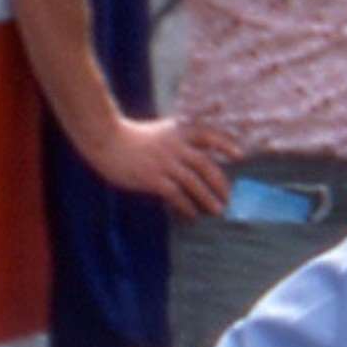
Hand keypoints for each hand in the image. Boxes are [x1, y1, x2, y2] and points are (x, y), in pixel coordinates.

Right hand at [95, 114, 234, 219]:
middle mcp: (175, 146)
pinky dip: (186, 206)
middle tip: (228, 198)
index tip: (239, 156)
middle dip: (220, 183)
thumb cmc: (133, 138)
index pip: (208, 135)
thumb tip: (199, 157)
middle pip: (206, 165)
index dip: (225, 144)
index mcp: (178, 131)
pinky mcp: (153, 178)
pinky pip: (176, 195)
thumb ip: (180, 138)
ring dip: (207, 198)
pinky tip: (192, 216)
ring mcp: (164, 162)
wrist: (107, 140)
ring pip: (194, 183)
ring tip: (216, 211)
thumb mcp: (161, 130)